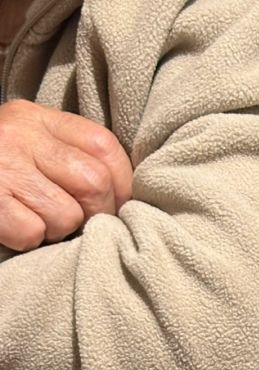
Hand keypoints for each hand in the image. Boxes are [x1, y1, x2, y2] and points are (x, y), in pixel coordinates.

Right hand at [0, 100, 132, 251]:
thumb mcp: (28, 142)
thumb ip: (70, 154)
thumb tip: (124, 194)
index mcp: (37, 117)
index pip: (106, 148)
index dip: (122, 185)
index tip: (115, 204)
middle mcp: (20, 135)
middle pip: (95, 185)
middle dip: (95, 215)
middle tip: (76, 221)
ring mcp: (2, 167)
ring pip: (67, 216)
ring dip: (57, 230)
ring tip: (34, 218)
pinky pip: (32, 233)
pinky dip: (27, 240)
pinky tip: (11, 226)